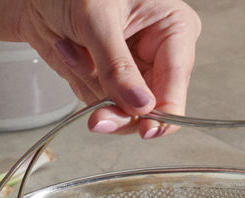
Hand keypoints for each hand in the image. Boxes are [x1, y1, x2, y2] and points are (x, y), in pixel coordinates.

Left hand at [15, 0, 200, 136]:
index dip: (164, 113)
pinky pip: (101, 103)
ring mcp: (136, 72)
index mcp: (174, 29)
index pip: (176, 82)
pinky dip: (79, 82)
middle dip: (117, 109)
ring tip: (68, 48)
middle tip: (97, 119)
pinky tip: (67, 51)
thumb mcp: (98, 20)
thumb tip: (140, 105)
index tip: (146, 130)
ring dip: (90, 86)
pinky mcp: (113, 82)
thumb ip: (118, 66)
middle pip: (151, 107)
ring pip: (123, 110)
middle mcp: (159, 55)